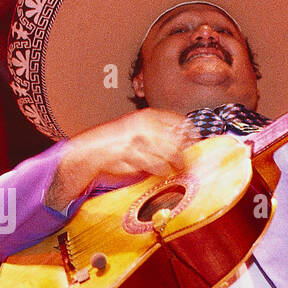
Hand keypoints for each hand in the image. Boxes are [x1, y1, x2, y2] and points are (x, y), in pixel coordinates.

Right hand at [47, 109, 196, 209]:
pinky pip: (156, 166)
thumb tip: (187, 143)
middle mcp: (146, 125)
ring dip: (174, 165)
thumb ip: (161, 133)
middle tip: (185, 164)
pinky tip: (159, 172)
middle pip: (179, 140)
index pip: (181, 122)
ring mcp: (139, 140)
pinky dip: (160, 171)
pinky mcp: (133, 156)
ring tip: (173, 169)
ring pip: (170, 154)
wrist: (93, 150)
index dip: (191, 135)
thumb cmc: (119, 141)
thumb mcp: (140, 128)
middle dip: (184, 155)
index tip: (195, 145)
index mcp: (149, 115)